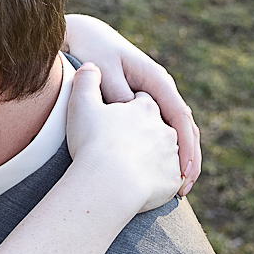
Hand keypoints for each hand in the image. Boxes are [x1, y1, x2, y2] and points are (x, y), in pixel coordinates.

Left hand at [63, 14, 199, 194]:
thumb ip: (118, 91)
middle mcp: (161, 90)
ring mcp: (154, 100)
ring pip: (176, 133)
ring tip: (178, 189)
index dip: (185, 144)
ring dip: (180, 160)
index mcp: (156, 80)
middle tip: (185, 188)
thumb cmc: (94, 52)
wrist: (87, 38)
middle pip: (184, 128)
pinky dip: (165, 153)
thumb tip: (131, 113)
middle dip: (189, 158)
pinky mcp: (144, 109)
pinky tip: (161, 175)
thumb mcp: (105, 69)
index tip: (183, 170)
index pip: (178, 115)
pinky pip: (160, 133)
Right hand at [64, 63, 183, 213]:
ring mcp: (171, 155)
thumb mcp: (82, 104)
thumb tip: (91, 67)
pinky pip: (165, 178)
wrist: (106, 182)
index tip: (115, 115)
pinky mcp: (170, 180)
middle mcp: (165, 129)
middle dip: (143, 132)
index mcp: (146, 108)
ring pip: (163, 152)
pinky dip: (155, 180)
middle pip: (155, 126)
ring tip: (130, 167)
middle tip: (122, 144)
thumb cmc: (92, 142)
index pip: (142, 101)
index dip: (129, 106)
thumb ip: (86, 80)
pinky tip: (139, 186)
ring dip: (151, 156)